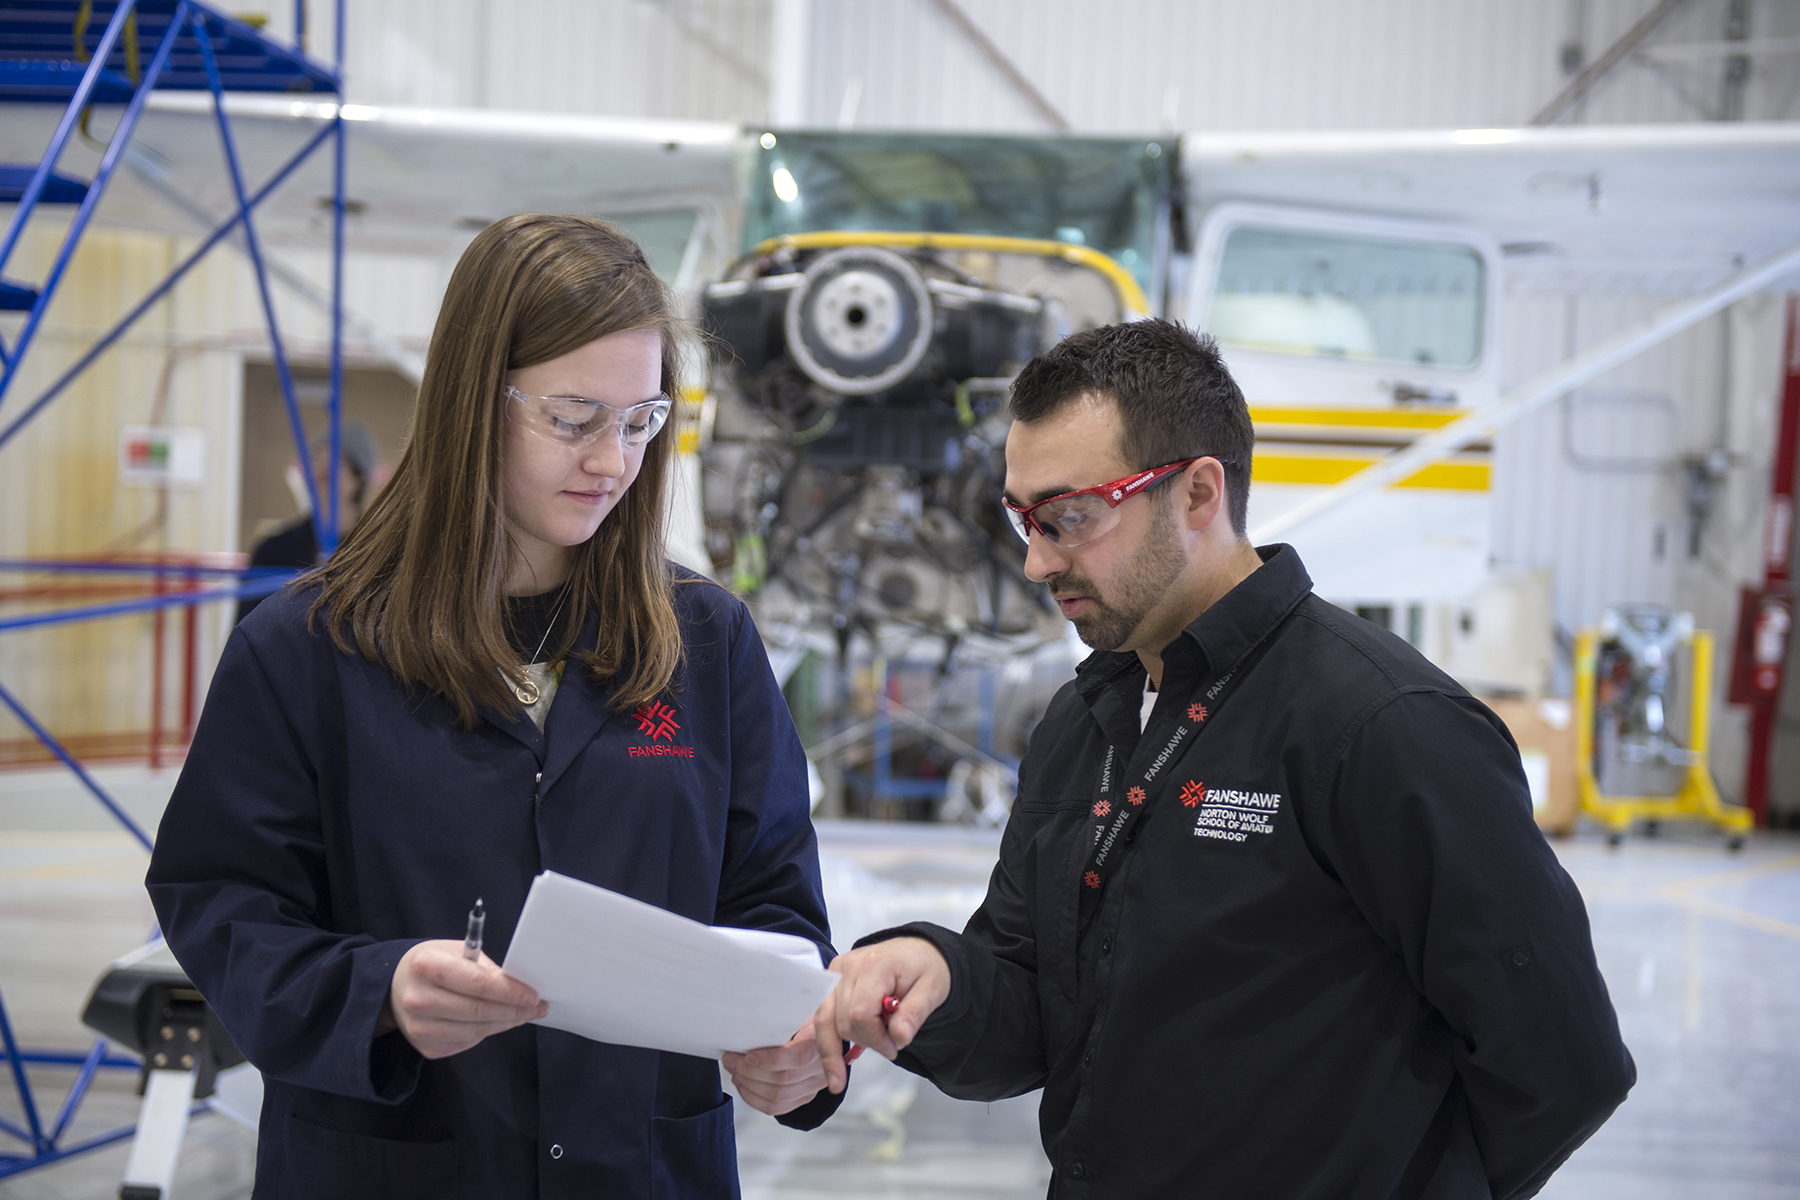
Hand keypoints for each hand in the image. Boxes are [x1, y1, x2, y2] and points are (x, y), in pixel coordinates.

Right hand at [382, 939, 547, 1058]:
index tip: (533, 996)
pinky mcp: (425, 1047)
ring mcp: (419, 1028)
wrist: (395, 988)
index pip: (477, 983)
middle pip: (479, 1011)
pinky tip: (497, 1021)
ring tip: (523, 1014)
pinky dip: (487, 1032)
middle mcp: (418, 999)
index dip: (509, 992)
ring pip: (476, 1031)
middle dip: (514, 1010)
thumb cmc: (433, 964)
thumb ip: (484, 967)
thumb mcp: (455, 951)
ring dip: (505, 1023)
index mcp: (426, 966)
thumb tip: (520, 987)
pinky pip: (467, 1042)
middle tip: (537, 1007)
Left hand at [722, 1019, 827, 1115]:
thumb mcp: (799, 1008)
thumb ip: (781, 1018)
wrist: (828, 1027)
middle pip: (783, 1080)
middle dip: (748, 1072)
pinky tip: (743, 1085)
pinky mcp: (805, 1096)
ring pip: (778, 1097)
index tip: (748, 1055)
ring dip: (748, 1086)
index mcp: (821, 1042)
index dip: (769, 1060)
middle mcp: (821, 1068)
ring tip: (734, 1071)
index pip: (798, 1058)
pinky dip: (755, 1099)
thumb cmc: (807, 1015)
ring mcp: (814, 1085)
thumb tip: (751, 1022)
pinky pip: (778, 1108)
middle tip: (730, 1059)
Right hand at [812, 937, 949, 1094]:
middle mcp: (848, 966)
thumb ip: (914, 1015)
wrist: (915, 951)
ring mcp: (836, 972)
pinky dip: (827, 1038)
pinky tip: (832, 1060)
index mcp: (874, 965)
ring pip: (825, 1021)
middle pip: (842, 1021)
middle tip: (887, 1045)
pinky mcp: (831, 980)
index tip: (893, 1047)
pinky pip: (823, 1015)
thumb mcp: (932, 991)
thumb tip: (899, 1037)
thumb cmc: (923, 967)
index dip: (875, 1039)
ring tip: (841, 1073)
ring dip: (837, 1047)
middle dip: (864, 1041)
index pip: (860, 1014)